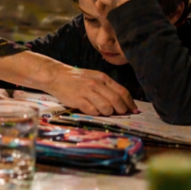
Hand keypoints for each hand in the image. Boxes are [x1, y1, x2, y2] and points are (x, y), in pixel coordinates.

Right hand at [0, 51, 136, 115]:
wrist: (56, 76)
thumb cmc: (77, 78)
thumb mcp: (94, 77)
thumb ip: (107, 87)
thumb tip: (122, 100)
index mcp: (103, 78)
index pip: (122, 92)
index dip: (130, 103)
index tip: (133, 110)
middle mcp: (97, 84)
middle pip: (117, 101)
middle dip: (122, 110)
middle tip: (121, 114)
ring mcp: (87, 92)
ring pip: (106, 107)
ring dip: (109, 113)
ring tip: (105, 112)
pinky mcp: (78, 100)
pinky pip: (93, 111)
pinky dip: (96, 113)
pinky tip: (93, 111)